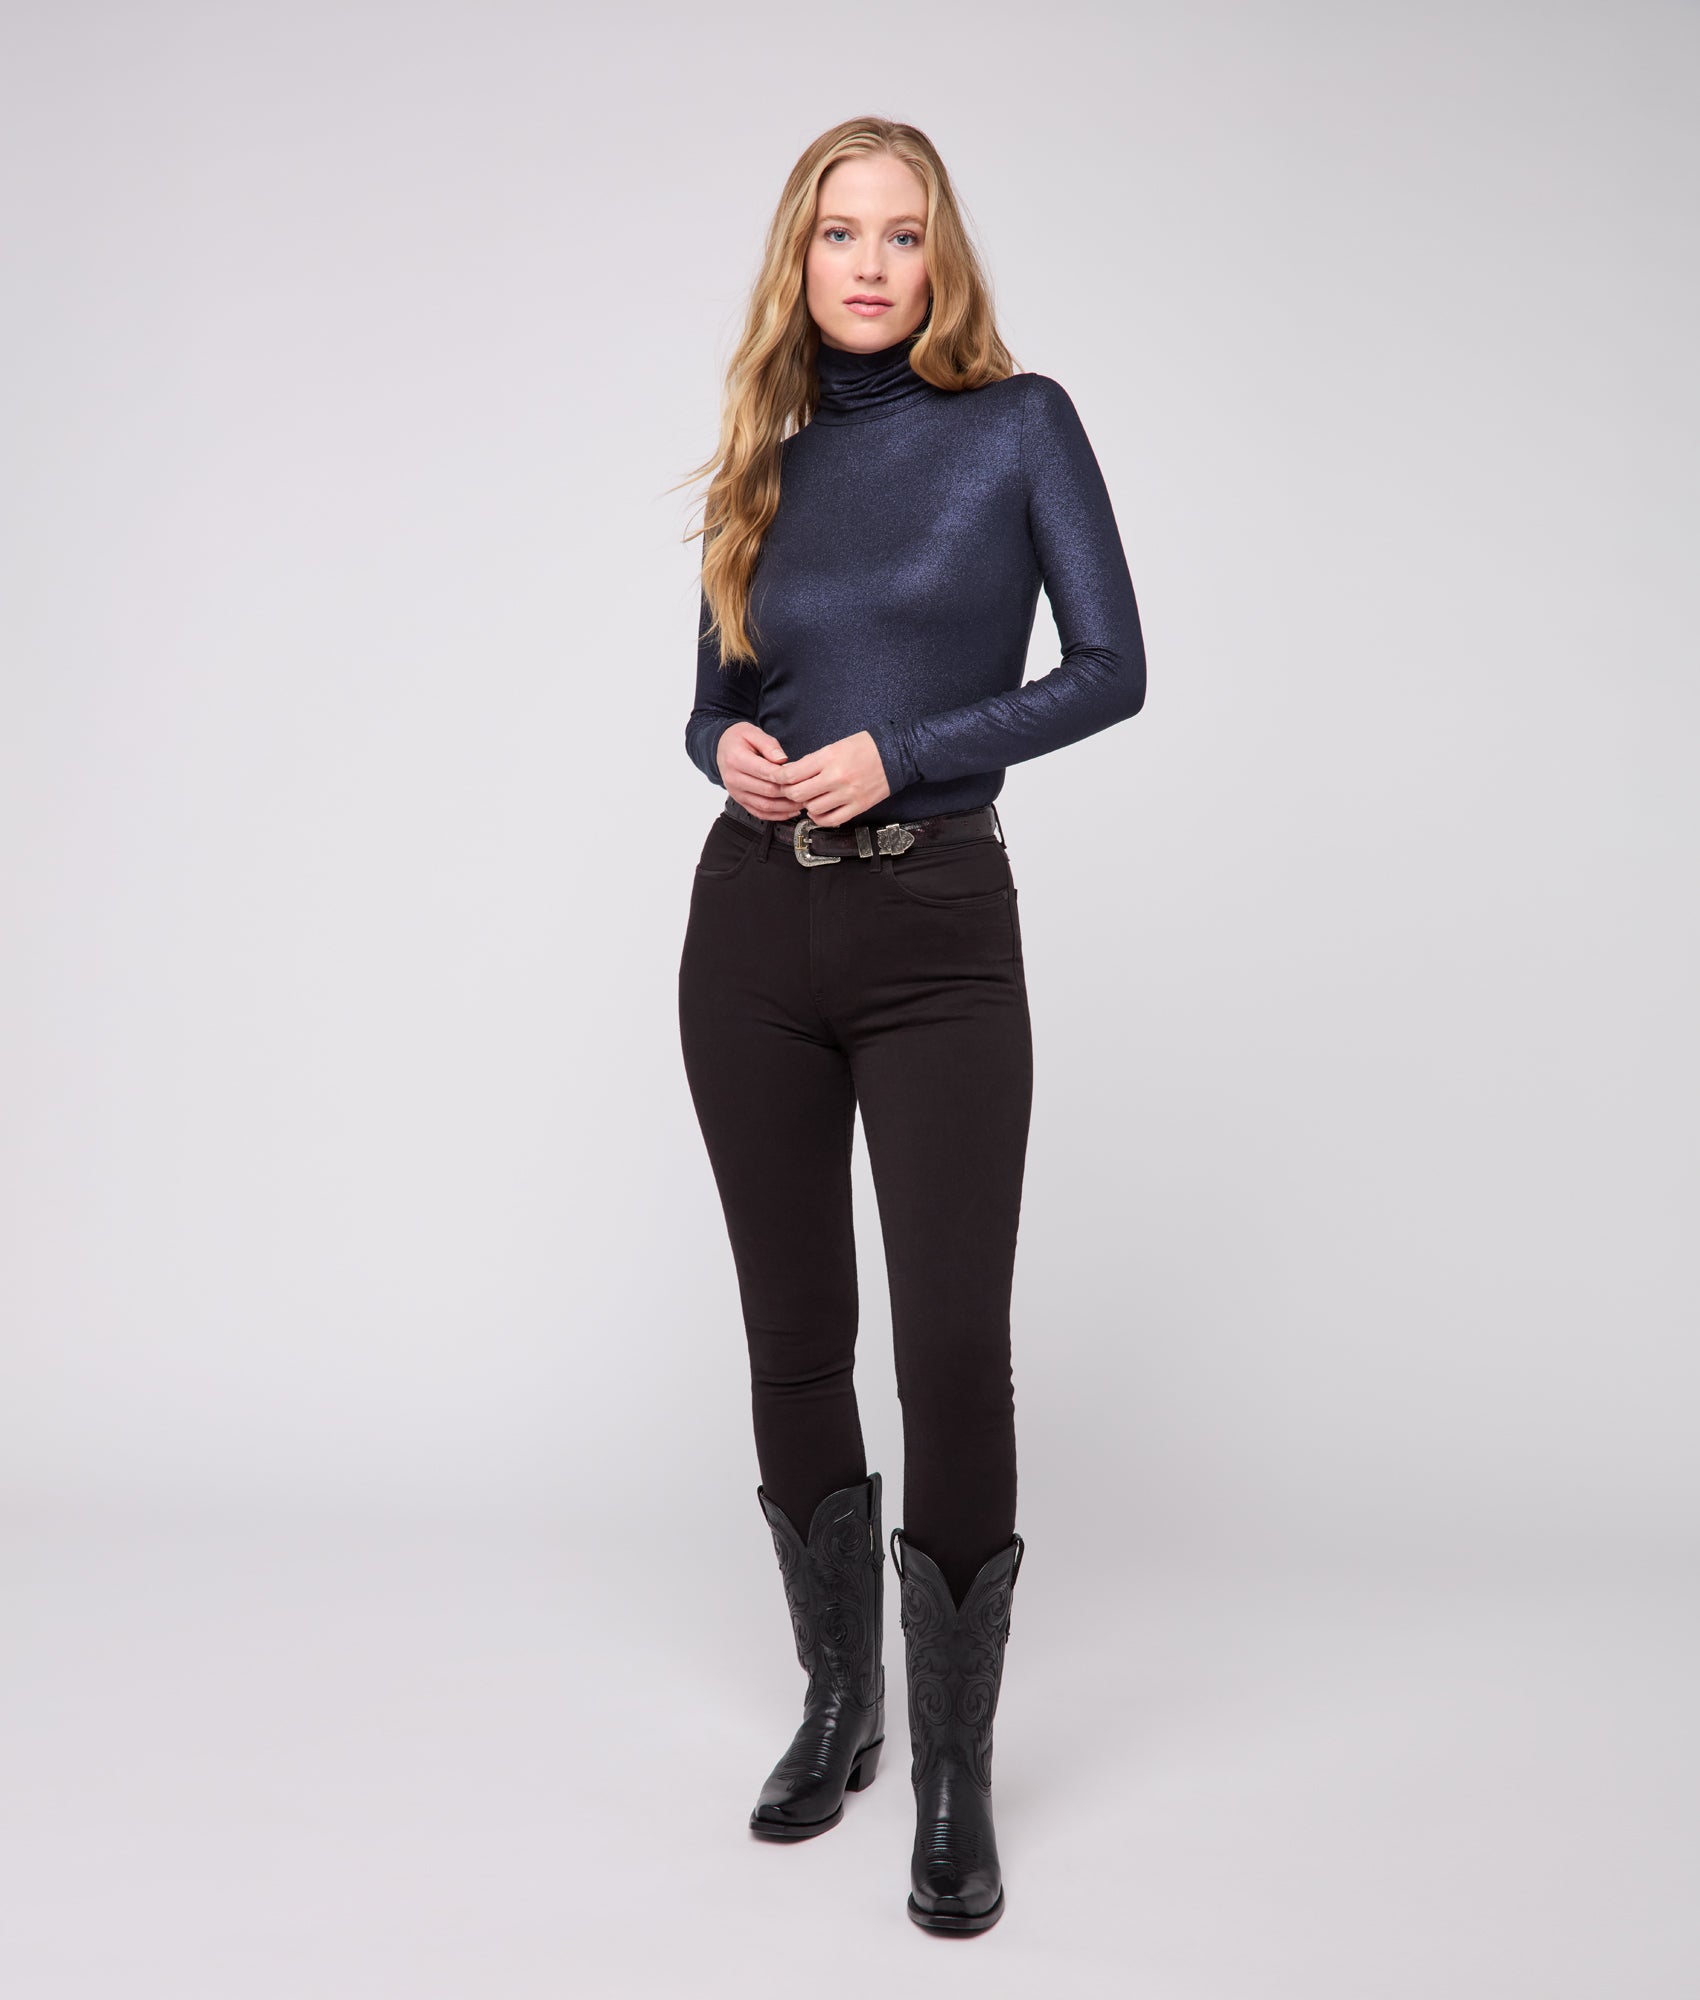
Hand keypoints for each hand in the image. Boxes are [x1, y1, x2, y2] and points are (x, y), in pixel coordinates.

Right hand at [716, 722, 801, 819]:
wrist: (722, 747)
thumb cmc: (738, 739)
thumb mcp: (753, 732)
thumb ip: (769, 745)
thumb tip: (782, 759)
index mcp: (736, 759)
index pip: (765, 772)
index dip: (785, 776)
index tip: (800, 776)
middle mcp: (734, 778)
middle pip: (767, 791)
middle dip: (789, 793)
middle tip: (807, 791)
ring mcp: (736, 792)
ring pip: (764, 805)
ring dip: (786, 807)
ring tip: (802, 802)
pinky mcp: (740, 801)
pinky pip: (759, 813)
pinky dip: (776, 815)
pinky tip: (790, 811)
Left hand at [771, 730, 891, 824]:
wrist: (897, 754)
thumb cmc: (866, 747)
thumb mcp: (835, 745)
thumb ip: (813, 761)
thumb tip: (792, 773)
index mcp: (828, 757)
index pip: (792, 774)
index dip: (779, 779)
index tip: (778, 780)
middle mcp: (836, 777)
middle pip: (798, 794)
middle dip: (790, 793)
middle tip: (792, 790)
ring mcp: (847, 794)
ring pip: (813, 809)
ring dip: (807, 805)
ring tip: (811, 798)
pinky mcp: (858, 806)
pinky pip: (831, 820)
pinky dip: (820, 818)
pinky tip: (820, 812)